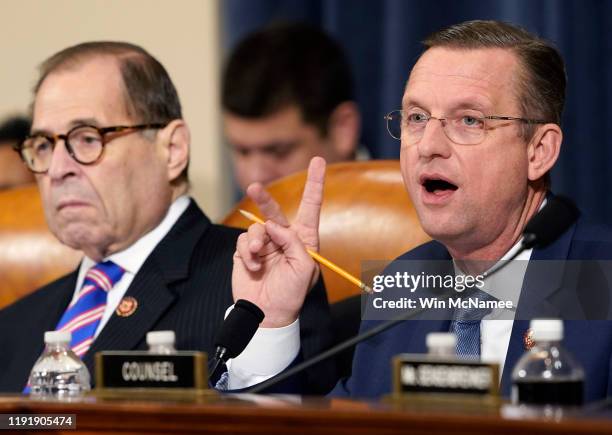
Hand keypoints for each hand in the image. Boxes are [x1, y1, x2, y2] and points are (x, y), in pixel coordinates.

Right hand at [232, 157, 325, 327]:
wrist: (267, 313)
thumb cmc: (292, 293)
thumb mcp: (305, 268)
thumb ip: (293, 243)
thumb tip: (273, 225)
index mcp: (304, 239)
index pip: (310, 206)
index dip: (315, 183)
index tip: (318, 161)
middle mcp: (284, 237)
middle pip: (274, 209)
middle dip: (264, 198)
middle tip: (254, 188)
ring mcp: (264, 243)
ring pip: (256, 226)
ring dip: (256, 240)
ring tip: (258, 255)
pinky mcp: (246, 251)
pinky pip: (244, 240)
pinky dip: (248, 252)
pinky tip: (253, 265)